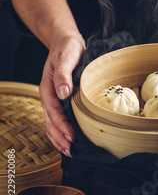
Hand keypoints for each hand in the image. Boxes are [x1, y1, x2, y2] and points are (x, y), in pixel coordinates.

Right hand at [39, 33, 85, 156]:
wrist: (65, 42)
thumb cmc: (67, 48)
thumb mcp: (66, 57)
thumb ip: (63, 75)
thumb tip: (63, 93)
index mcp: (47, 87)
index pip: (53, 112)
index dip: (62, 126)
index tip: (72, 137)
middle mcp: (48, 96)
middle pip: (50, 123)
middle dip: (60, 139)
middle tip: (72, 151)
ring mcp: (53, 99)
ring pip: (51, 124)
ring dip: (59, 139)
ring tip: (70, 152)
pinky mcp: (59, 100)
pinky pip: (56, 119)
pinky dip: (60, 132)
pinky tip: (68, 140)